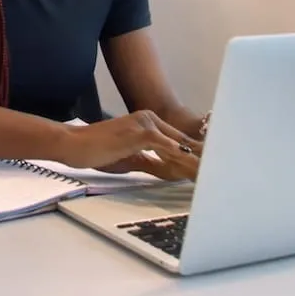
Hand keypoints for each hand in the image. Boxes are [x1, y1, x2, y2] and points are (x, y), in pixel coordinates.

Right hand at [59, 110, 201, 180]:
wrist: (73, 144)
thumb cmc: (96, 152)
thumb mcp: (129, 159)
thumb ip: (151, 163)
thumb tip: (171, 172)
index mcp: (147, 122)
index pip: (178, 141)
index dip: (194, 158)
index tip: (207, 172)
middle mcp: (150, 118)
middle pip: (184, 142)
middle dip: (202, 160)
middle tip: (220, 175)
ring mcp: (147, 124)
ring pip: (180, 146)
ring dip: (197, 163)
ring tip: (212, 177)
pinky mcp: (143, 133)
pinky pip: (169, 149)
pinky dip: (183, 161)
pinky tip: (194, 173)